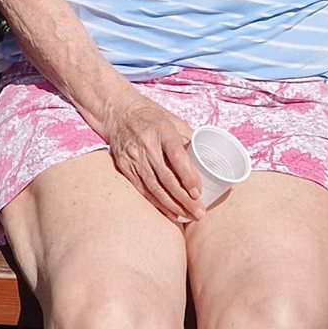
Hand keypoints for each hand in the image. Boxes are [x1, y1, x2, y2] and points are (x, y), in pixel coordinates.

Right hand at [101, 89, 205, 224]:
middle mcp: (146, 145)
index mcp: (162, 131)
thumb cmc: (152, 116)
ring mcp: (133, 157)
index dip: (187, 176)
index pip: (176, 156)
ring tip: (188, 216)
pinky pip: (142, 189)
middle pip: (166, 177)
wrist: (119, 112)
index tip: (198, 192)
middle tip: (199, 212)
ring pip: (154, 187)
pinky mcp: (125, 166)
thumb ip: (189, 138)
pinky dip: (157, 203)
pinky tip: (170, 212)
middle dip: (184, 199)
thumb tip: (208, 158)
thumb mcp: (173, 120)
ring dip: (173, 205)